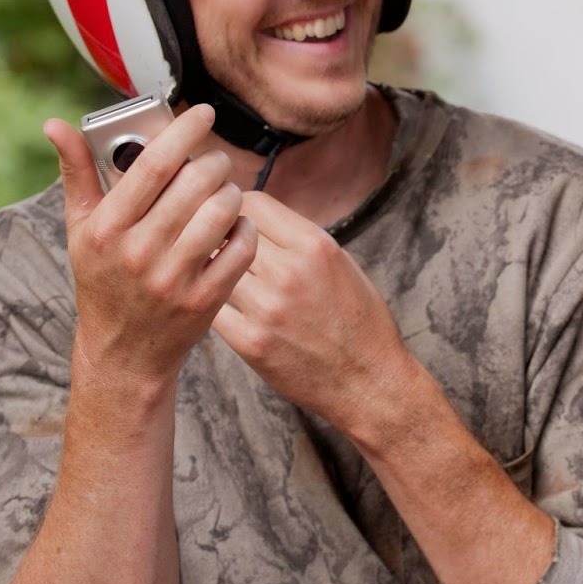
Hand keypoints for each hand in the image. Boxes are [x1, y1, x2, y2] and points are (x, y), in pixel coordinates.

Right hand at [45, 105, 256, 388]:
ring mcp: (173, 279)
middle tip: (216, 163)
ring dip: (233, 193)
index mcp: (106, 229)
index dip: (185, 131)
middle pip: (196, 183)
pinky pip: (242, 247)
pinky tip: (236, 226)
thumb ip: (76, 173)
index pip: (155, 164)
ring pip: (223, 211)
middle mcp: (138, 252)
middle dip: (215, 163)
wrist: (123, 354)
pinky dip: (246, 229)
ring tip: (225, 194)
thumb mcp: (80, 230)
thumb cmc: (103, 279)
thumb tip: (54, 124)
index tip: (204, 113)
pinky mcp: (204, 301)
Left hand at [212, 190, 413, 431]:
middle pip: (228, 232)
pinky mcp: (251, 343)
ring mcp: (267, 308)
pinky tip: (231, 312)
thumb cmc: (359, 320)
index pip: (253, 202)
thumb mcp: (341, 264)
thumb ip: (299, 239)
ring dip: (216, 273)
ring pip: (215, 269)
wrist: (368, 380)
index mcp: (315, 245)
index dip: (240, 209)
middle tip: (223, 250)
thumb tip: (258, 219)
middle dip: (223, 238)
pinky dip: (217, 307)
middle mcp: (289, 272)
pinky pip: (214, 309)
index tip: (237, 221)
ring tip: (226, 282)